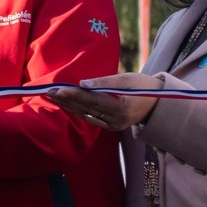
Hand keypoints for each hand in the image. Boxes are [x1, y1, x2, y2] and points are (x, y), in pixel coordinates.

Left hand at [48, 73, 162, 129]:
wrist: (157, 104)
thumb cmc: (143, 86)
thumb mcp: (126, 79)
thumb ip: (104, 82)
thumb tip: (82, 83)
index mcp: (122, 108)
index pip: (93, 101)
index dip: (75, 95)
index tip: (59, 89)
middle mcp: (116, 121)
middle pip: (86, 109)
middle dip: (67, 100)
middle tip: (48, 91)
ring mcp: (113, 126)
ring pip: (86, 115)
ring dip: (68, 106)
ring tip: (52, 96)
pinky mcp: (111, 127)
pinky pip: (91, 118)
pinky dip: (77, 110)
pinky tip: (66, 103)